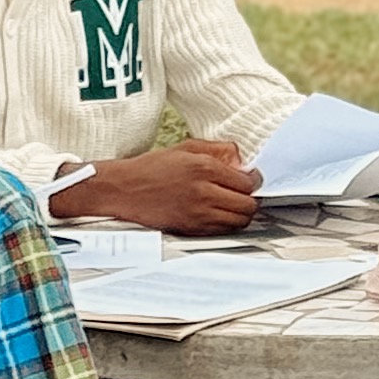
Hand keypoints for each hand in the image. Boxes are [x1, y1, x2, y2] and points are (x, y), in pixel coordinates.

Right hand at [54, 141, 259, 236]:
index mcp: (203, 168)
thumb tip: (241, 159)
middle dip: (250, 199)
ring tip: (232, 204)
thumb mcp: (186, 148)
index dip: (253, 181)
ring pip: (239, 221)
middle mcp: (203, 192)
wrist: (124, 190)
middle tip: (243, 194)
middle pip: (248, 205)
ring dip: (240, 213)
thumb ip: (217, 150)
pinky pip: (223, 231)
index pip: (247, 182)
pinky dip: (226, 224)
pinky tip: (218, 213)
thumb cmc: (151, 168)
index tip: (251, 179)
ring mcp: (198, 214)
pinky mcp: (191, 229)